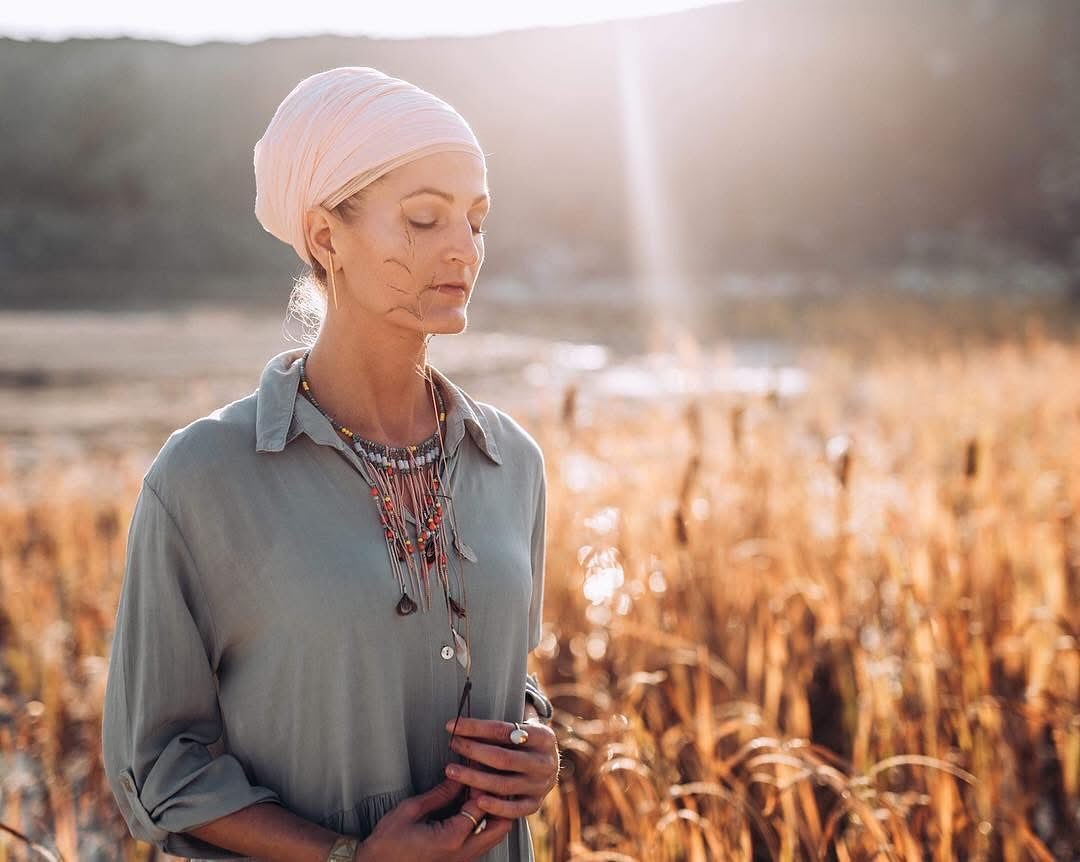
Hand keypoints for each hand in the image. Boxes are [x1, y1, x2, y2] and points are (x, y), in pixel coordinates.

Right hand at [355, 777, 511, 861]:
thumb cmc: (386, 844)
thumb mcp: (410, 811)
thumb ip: (440, 794)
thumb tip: (459, 777)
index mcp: (452, 839)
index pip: (482, 804)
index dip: (482, 781)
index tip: (478, 765)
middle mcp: (464, 854)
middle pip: (501, 825)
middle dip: (499, 800)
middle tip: (486, 781)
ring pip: (495, 836)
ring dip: (493, 813)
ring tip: (480, 792)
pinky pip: (482, 843)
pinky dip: (484, 825)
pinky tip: (472, 810)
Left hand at [443, 717, 559, 819]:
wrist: (549, 765)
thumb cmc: (525, 742)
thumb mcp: (520, 729)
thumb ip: (498, 731)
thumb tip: (461, 727)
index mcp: (543, 737)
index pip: (503, 731)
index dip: (476, 728)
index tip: (453, 726)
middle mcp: (545, 762)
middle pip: (503, 758)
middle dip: (473, 751)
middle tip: (453, 744)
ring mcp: (541, 785)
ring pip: (504, 785)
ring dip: (474, 779)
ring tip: (452, 771)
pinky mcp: (535, 804)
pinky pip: (514, 809)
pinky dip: (495, 806)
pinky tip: (475, 800)